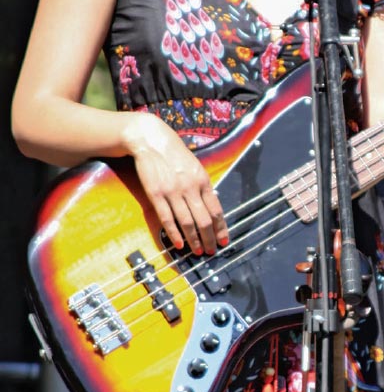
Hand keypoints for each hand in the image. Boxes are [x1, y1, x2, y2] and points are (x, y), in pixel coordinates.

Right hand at [122, 113, 228, 253]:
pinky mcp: (156, 195)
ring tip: (198, 251)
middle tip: (212, 250)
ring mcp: (172, 192)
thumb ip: (203, 187)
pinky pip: (167, 219)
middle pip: (203, 220)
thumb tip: (210, 208)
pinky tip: (179, 244)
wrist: (152, 141)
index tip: (224, 240)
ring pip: (187, 222)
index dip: (221, 228)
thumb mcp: (196, 167)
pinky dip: (174, 234)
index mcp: (203, 181)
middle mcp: (190, 188)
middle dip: (209, 238)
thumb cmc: (175, 154)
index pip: (216, 210)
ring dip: (194, 240)